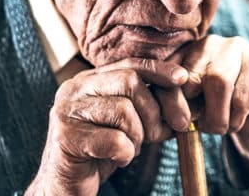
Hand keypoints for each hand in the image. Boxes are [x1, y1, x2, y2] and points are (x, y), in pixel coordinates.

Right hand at [25, 58, 189, 195]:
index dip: (158, 69)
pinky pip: (115, 140)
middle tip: (157, 135)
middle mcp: (73, 89)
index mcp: (88, 80)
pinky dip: (126, 153)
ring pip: (124, 110)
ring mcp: (66, 111)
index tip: (182, 78)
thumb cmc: (101, 151)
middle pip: (130, 81)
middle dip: (153, 110)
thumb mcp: (128, 122)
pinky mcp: (66, 138)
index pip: (130, 64)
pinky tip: (118, 159)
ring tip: (129, 148)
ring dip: (138, 136)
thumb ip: (147, 105)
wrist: (67, 186)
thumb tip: (181, 99)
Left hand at [167, 35, 248, 178]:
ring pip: (219, 82)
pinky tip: (236, 122)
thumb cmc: (216, 111)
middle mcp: (208, 45)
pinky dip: (236, 118)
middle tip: (198, 128)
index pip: (168, 71)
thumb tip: (170, 119)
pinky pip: (242, 95)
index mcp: (185, 52)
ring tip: (219, 128)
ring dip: (216, 117)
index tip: (177, 124)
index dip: (169, 100)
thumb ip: (176, 106)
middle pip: (191, 76)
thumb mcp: (190, 108)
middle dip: (191, 110)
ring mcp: (235, 49)